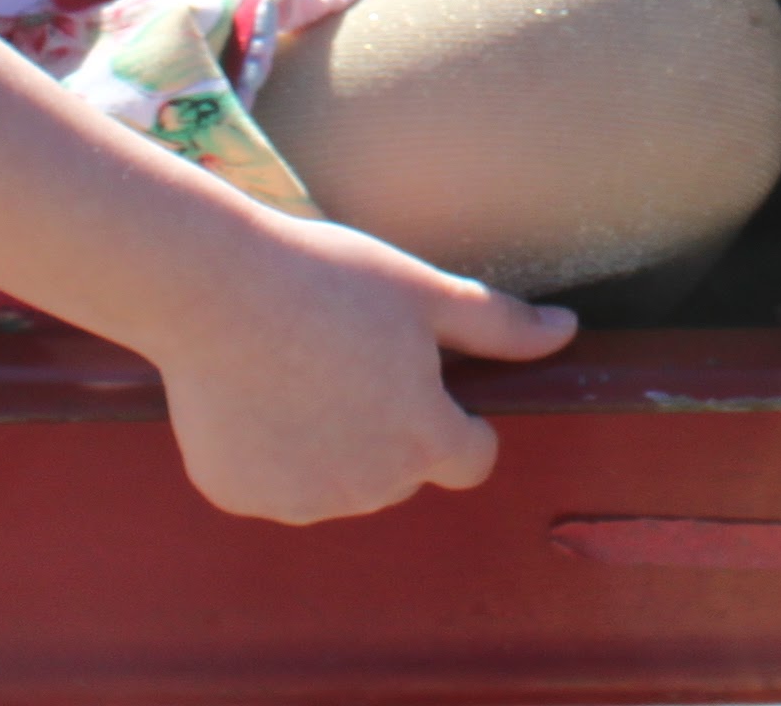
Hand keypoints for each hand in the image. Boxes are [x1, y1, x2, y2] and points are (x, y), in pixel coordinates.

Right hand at [148, 210, 577, 522]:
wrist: (213, 286)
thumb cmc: (325, 279)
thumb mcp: (421, 290)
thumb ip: (499, 323)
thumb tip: (566, 330)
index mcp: (425, 440)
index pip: (471, 459)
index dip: (456, 418)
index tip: (421, 377)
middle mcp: (369, 488)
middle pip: (401, 471)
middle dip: (389, 427)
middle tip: (349, 357)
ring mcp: (301, 500)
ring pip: (336, 481)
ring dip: (329, 444)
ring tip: (297, 369)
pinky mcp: (242, 497)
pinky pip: (272, 482)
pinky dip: (268, 452)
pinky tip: (253, 394)